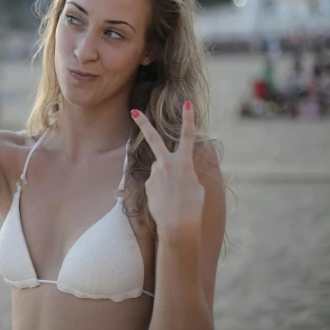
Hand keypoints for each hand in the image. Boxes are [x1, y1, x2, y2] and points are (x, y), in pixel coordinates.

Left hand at [131, 101, 204, 239]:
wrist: (177, 225)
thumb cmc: (192, 207)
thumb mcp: (195, 185)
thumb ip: (184, 172)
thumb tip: (173, 171)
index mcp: (183, 162)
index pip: (187, 136)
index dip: (188, 119)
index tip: (187, 103)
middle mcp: (166, 163)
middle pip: (153, 138)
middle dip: (144, 123)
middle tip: (134, 111)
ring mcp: (154, 173)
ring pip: (160, 169)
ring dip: (167, 180)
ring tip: (174, 197)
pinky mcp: (147, 183)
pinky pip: (156, 182)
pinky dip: (162, 190)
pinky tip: (166, 201)